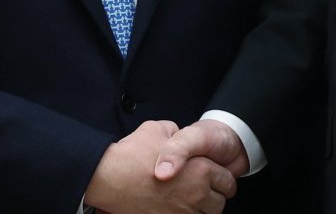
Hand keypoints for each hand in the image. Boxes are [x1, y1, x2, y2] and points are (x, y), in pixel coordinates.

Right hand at [84, 120, 236, 213]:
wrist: (108, 177)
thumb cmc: (133, 154)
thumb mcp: (159, 129)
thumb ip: (178, 135)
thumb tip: (180, 136)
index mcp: (201, 170)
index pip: (227, 181)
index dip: (221, 177)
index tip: (214, 176)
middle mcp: (196, 194)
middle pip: (219, 203)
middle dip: (214, 196)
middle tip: (203, 190)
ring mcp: (182, 213)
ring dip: (201, 210)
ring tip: (190, 201)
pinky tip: (177, 208)